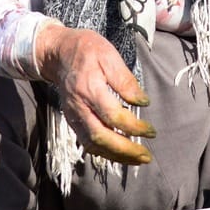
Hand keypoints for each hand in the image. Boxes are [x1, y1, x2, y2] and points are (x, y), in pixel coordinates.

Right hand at [33, 25, 155, 164]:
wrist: (58, 53)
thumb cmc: (87, 50)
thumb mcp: (109, 56)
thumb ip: (125, 80)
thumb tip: (143, 102)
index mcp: (89, 88)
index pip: (113, 116)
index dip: (134, 127)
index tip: (151, 131)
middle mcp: (78, 106)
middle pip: (101, 137)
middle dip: (125, 150)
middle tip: (146, 156)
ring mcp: (73, 115)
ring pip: (93, 144)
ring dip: (116, 156)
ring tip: (137, 159)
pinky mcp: (72, 120)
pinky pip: (87, 142)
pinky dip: (105, 152)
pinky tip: (121, 153)